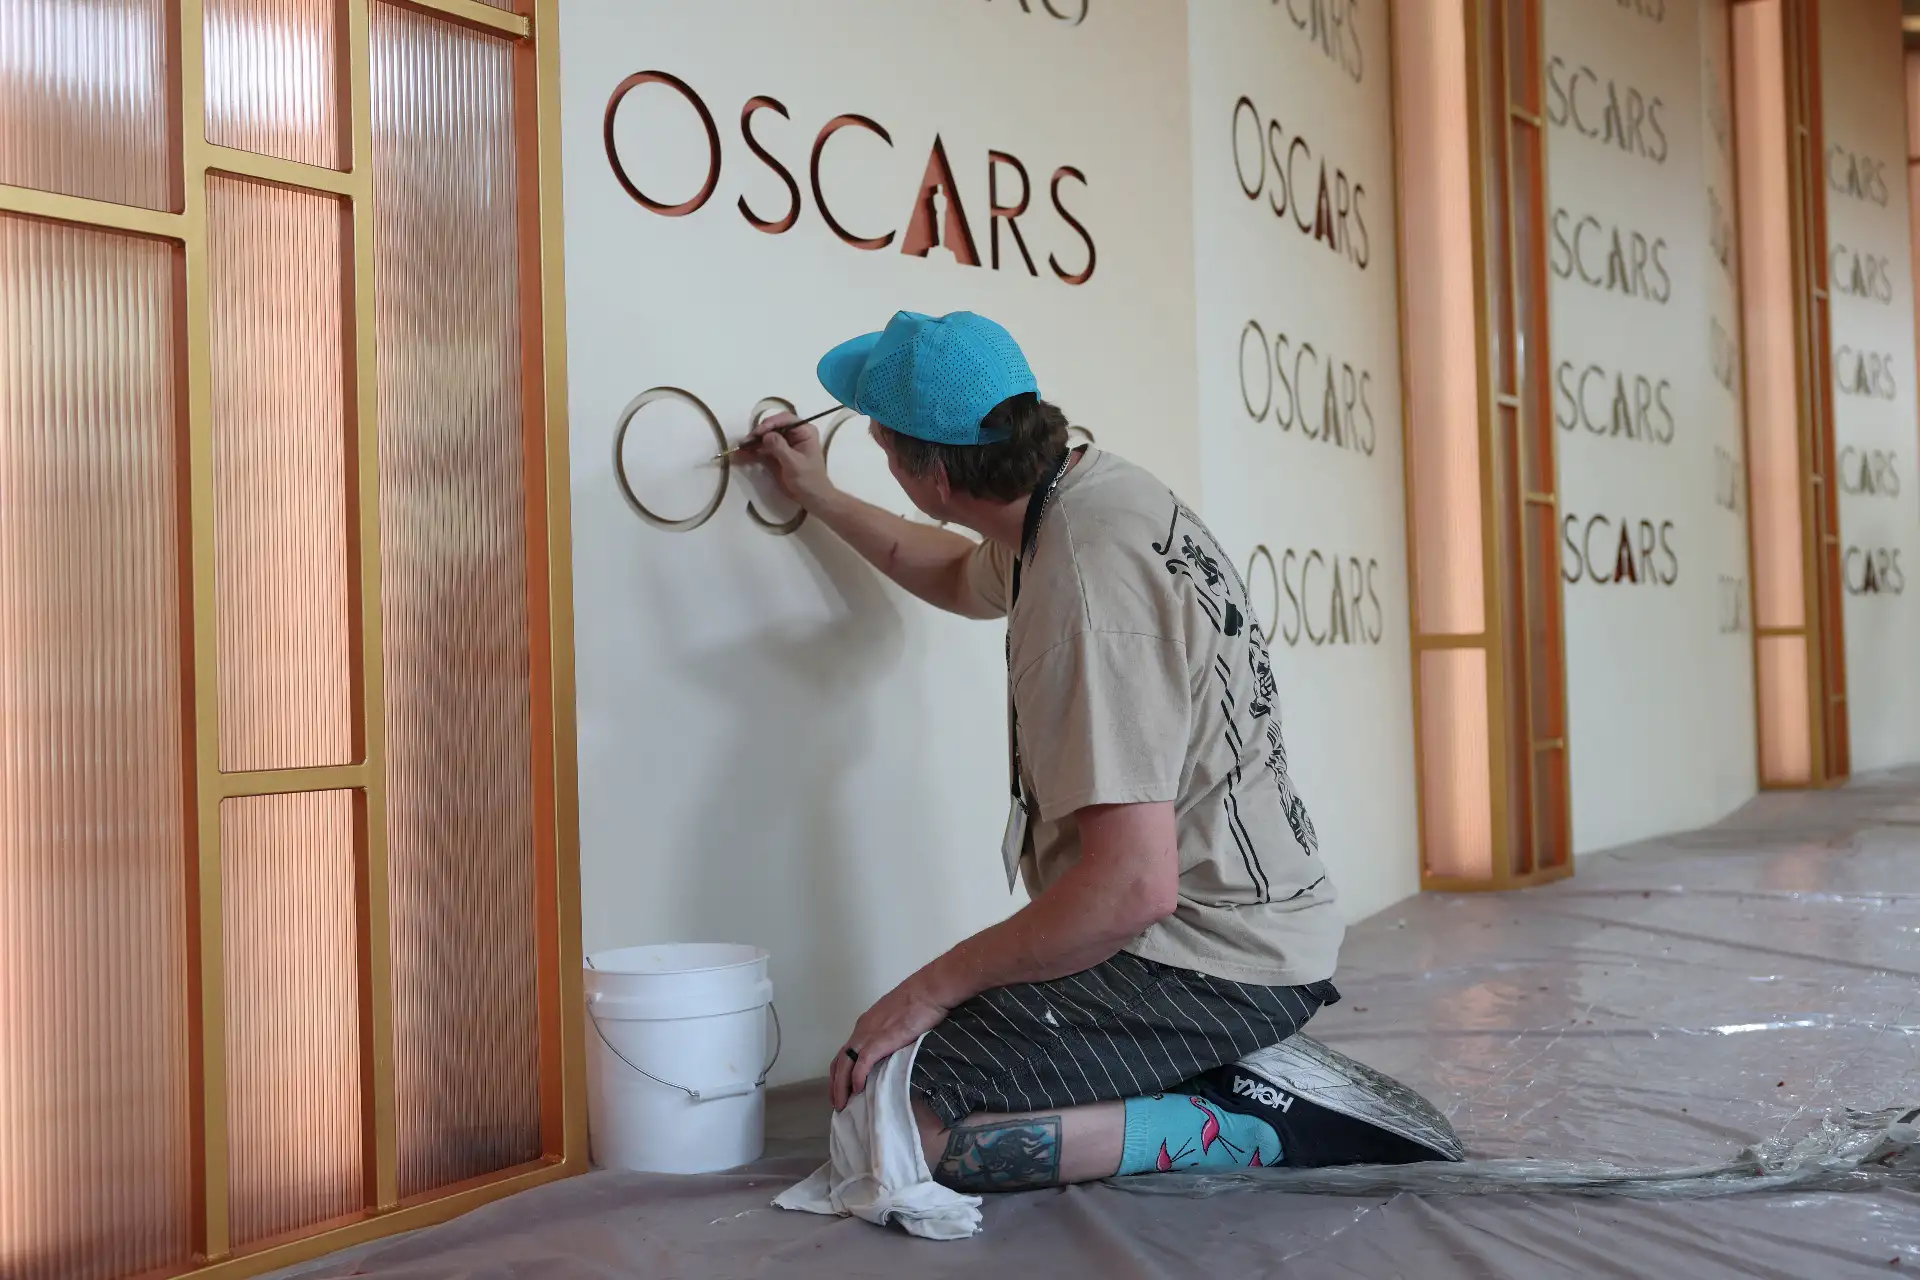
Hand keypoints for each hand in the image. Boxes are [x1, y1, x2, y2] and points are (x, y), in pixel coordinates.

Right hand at [735, 411, 833, 509]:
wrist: (811, 498)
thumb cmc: (808, 480)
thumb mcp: (794, 463)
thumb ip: (780, 448)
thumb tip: (766, 435)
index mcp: (804, 431)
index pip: (784, 420)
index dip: (769, 424)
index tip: (757, 434)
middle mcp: (794, 434)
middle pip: (772, 427)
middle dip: (758, 434)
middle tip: (745, 443)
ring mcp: (784, 444)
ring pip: (765, 438)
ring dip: (752, 444)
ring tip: (739, 449)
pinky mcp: (777, 455)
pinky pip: (763, 450)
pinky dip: (752, 452)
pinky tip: (740, 456)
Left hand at [831, 973, 953, 1110]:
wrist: (928, 991)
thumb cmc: (919, 1002)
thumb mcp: (897, 1020)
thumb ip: (890, 1035)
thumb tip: (893, 1052)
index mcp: (866, 1025)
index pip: (846, 1053)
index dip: (841, 1072)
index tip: (841, 1088)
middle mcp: (862, 1030)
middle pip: (840, 1061)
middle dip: (835, 1084)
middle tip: (837, 1103)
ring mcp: (868, 1035)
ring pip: (845, 1065)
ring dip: (841, 1086)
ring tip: (842, 1104)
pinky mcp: (879, 1040)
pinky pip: (862, 1063)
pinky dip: (857, 1078)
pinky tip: (857, 1090)